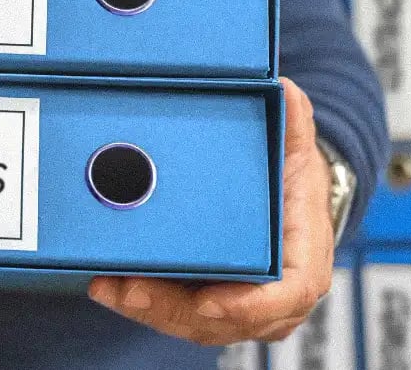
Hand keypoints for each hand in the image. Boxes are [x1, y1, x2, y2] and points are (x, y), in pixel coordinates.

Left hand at [88, 77, 334, 344]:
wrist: (290, 201)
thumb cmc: (293, 180)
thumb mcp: (297, 148)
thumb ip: (293, 120)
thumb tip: (283, 88)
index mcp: (303, 261)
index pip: (285, 294)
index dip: (248, 304)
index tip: (210, 301)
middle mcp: (274, 296)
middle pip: (225, 318)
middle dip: (172, 308)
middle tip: (128, 288)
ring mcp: (240, 306)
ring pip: (195, 323)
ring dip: (149, 310)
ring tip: (107, 287)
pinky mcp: (211, 304)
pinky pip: (179, 315)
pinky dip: (145, 305)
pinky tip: (110, 286)